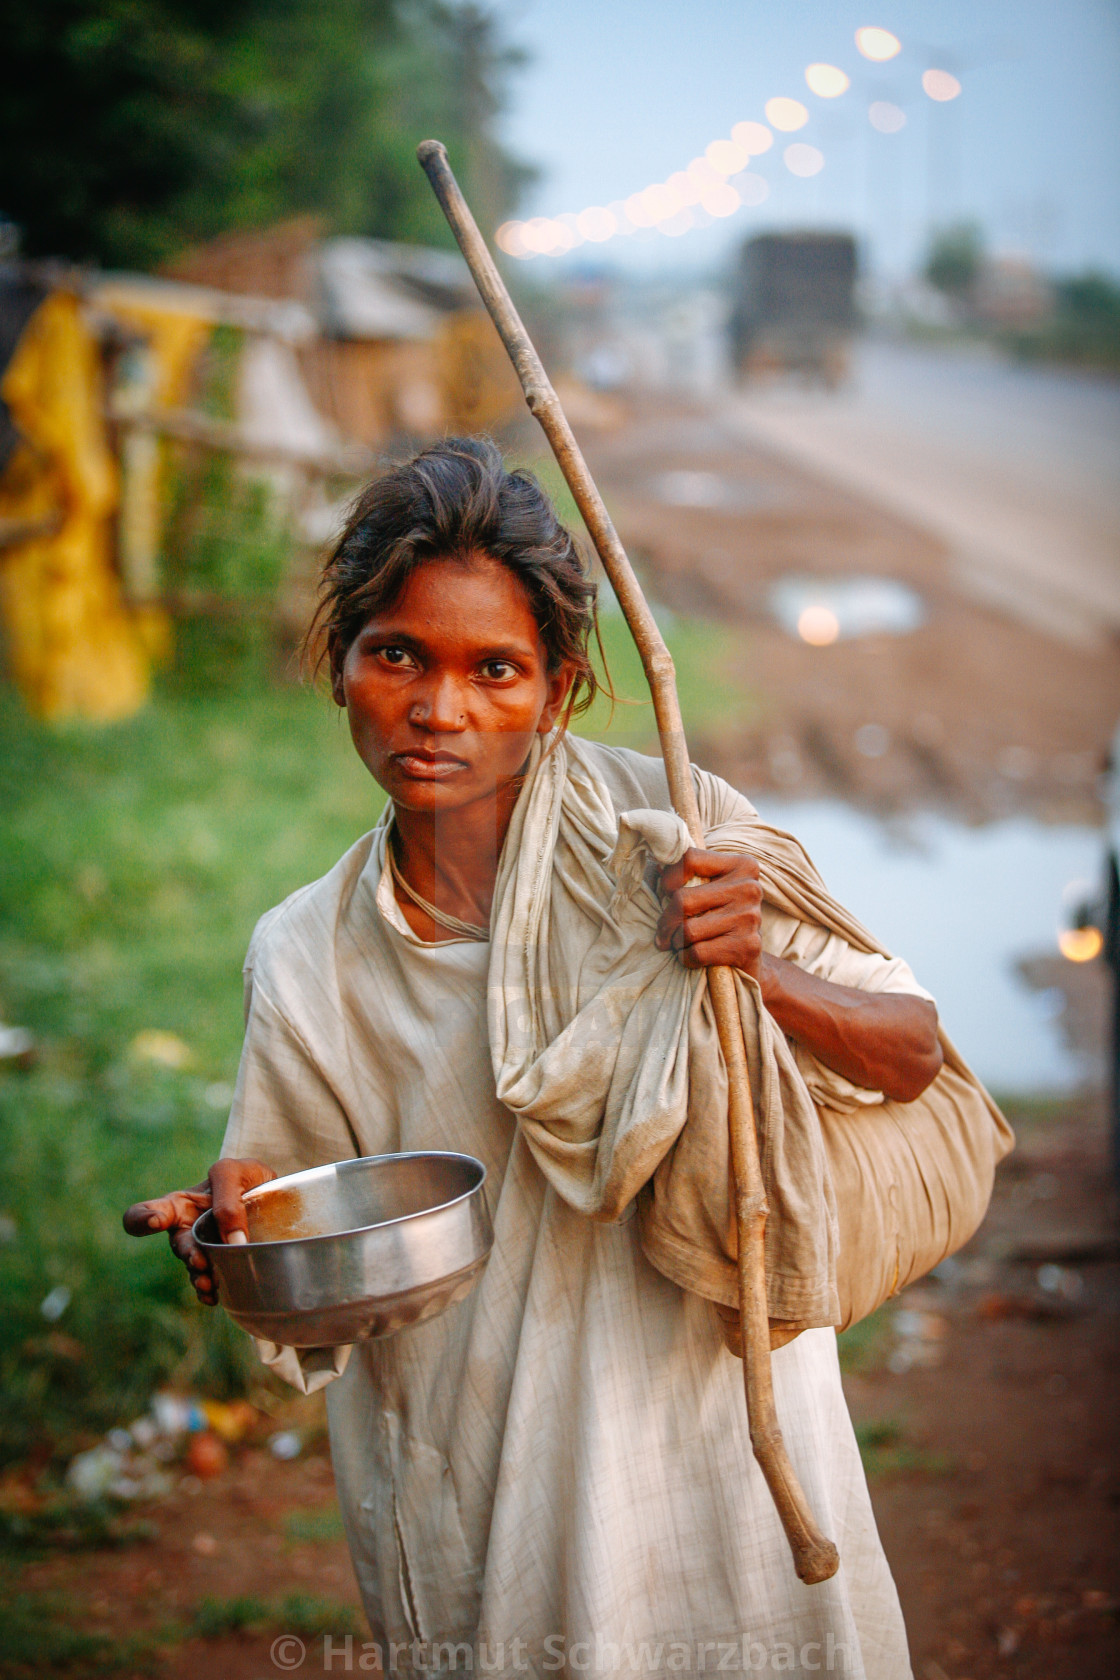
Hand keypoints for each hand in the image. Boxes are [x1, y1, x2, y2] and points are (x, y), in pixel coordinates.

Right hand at [122, 1158, 276, 1304]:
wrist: (271, 1192)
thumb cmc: (242, 1177)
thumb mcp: (233, 1174)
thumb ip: (228, 1201)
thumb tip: (234, 1242)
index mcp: (179, 1205)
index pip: (142, 1215)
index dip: (141, 1219)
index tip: (156, 1220)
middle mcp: (186, 1231)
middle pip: (177, 1246)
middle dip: (188, 1255)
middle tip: (200, 1260)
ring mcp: (203, 1250)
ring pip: (194, 1268)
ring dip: (200, 1277)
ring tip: (209, 1283)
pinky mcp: (221, 1265)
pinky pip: (209, 1283)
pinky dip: (211, 1292)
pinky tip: (216, 1296)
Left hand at [655, 847, 762, 977]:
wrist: (749, 958)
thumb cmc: (721, 918)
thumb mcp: (712, 889)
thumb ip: (688, 875)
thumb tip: (655, 866)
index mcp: (742, 865)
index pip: (689, 859)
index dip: (668, 879)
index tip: (666, 895)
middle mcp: (750, 888)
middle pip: (683, 899)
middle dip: (665, 921)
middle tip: (663, 932)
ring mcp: (751, 917)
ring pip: (688, 930)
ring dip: (675, 942)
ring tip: (678, 944)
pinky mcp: (748, 946)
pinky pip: (698, 952)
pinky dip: (686, 958)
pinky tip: (690, 956)